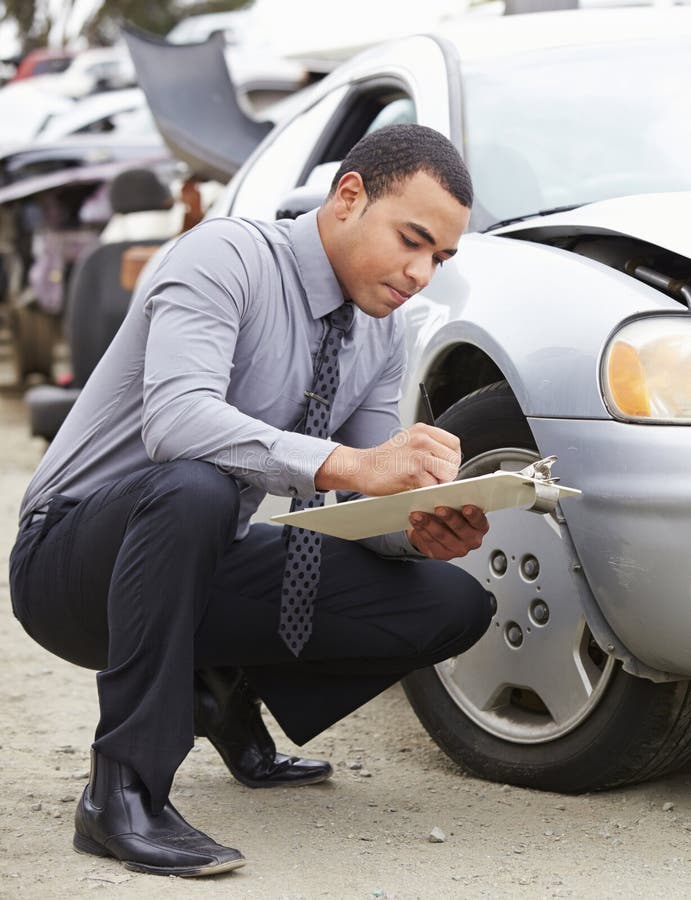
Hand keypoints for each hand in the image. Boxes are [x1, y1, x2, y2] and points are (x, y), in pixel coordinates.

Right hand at [315, 423, 460, 494]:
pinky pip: (433, 486)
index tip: (442, 467)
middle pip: (454, 460)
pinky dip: (426, 491)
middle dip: (447, 473)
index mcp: (423, 430)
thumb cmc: (385, 460)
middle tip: (431, 478)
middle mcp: (422, 439)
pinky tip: (413, 486)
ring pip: (448, 473)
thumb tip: (452, 463)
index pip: (454, 443)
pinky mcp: (413, 472)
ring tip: (423, 482)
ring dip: (438, 483)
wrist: (361, 468)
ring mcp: (418, 454)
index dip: (451, 459)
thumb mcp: (409, 442)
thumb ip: (430, 447)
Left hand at [407, 504, 488, 560]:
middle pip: (460, 529)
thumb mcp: (458, 504)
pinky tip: (415, 521)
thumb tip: (446, 492)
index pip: (479, 521)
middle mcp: (471, 540)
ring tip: (418, 514)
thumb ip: (457, 499)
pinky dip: (421, 530)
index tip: (466, 507)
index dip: (474, 515)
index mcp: (480, 526)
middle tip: (438, 508)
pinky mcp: (442, 554)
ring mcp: (457, 549)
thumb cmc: (453, 512)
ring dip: (428, 523)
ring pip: (442, 535)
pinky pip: (430, 542)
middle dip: (449, 518)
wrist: (440, 528)